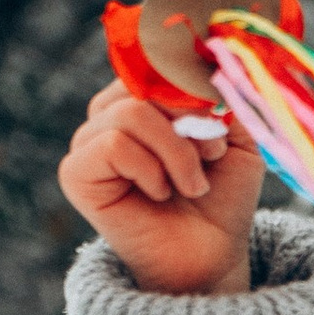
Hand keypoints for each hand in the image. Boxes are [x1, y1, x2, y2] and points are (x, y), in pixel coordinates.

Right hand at [57, 78, 263, 294]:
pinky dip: (150, 169)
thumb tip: (210, 58)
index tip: (221, 118)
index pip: (154, 59)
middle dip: (190, 119)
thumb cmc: (221, 196)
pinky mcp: (76, 173)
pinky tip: (160, 193)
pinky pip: (114, 144)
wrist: (210, 255)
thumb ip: (223, 94)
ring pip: (130, 112)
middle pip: (143, 81)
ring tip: (192, 183)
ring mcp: (88, 141)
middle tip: (212, 156)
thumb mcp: (237, 135)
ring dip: (176, 151)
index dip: (191, 82)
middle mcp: (110, 113)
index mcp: (142, 97)